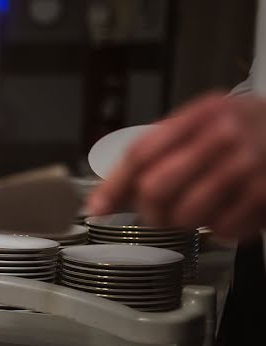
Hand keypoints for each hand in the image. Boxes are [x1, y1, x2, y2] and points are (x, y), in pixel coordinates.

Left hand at [88, 93, 265, 240]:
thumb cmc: (247, 127)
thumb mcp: (206, 121)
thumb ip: (161, 149)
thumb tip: (110, 193)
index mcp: (201, 114)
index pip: (141, 154)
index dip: (113, 186)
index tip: (97, 208)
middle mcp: (223, 136)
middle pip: (155, 188)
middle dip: (149, 211)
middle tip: (156, 214)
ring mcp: (246, 166)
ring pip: (185, 214)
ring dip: (181, 223)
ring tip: (192, 213)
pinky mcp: (264, 194)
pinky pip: (222, 228)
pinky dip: (217, 230)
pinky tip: (224, 214)